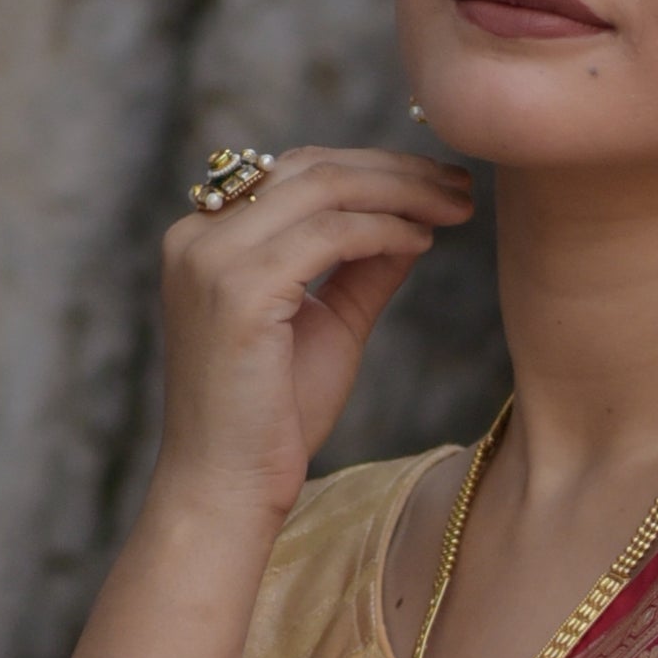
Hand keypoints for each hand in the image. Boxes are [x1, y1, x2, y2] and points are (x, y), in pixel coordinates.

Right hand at [153, 143, 474, 530]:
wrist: (227, 489)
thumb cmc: (273, 419)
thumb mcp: (328, 325)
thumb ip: (361, 269)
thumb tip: (413, 220)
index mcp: (205, 238)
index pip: (296, 173)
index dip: (373, 168)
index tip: (439, 182)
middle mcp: (196, 236)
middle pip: (311, 169)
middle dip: (396, 170)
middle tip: (461, 184)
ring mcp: (210, 259)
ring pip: (324, 190)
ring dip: (402, 193)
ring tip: (456, 208)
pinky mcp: (237, 290)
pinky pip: (329, 235)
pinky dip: (384, 230)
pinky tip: (423, 242)